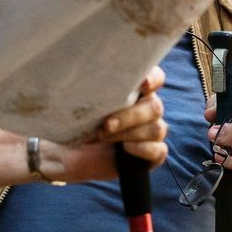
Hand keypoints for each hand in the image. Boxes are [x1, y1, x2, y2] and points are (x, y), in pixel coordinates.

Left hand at [48, 67, 168, 179]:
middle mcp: (148, 109)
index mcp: (136, 90)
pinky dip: (143, 149)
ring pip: (156, 129)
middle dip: (130, 116)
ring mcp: (152, 132)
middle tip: (106, 124)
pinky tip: (126, 148)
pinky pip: (159, 150)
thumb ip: (92, 91)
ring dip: (129, 133)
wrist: (72, 154)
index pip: (156, 78)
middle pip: (154, 107)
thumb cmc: (78, 122)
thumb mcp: (81, 104)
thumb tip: (85, 79)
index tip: (143, 84)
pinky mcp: (152, 154)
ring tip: (104, 137)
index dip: (154, 79)